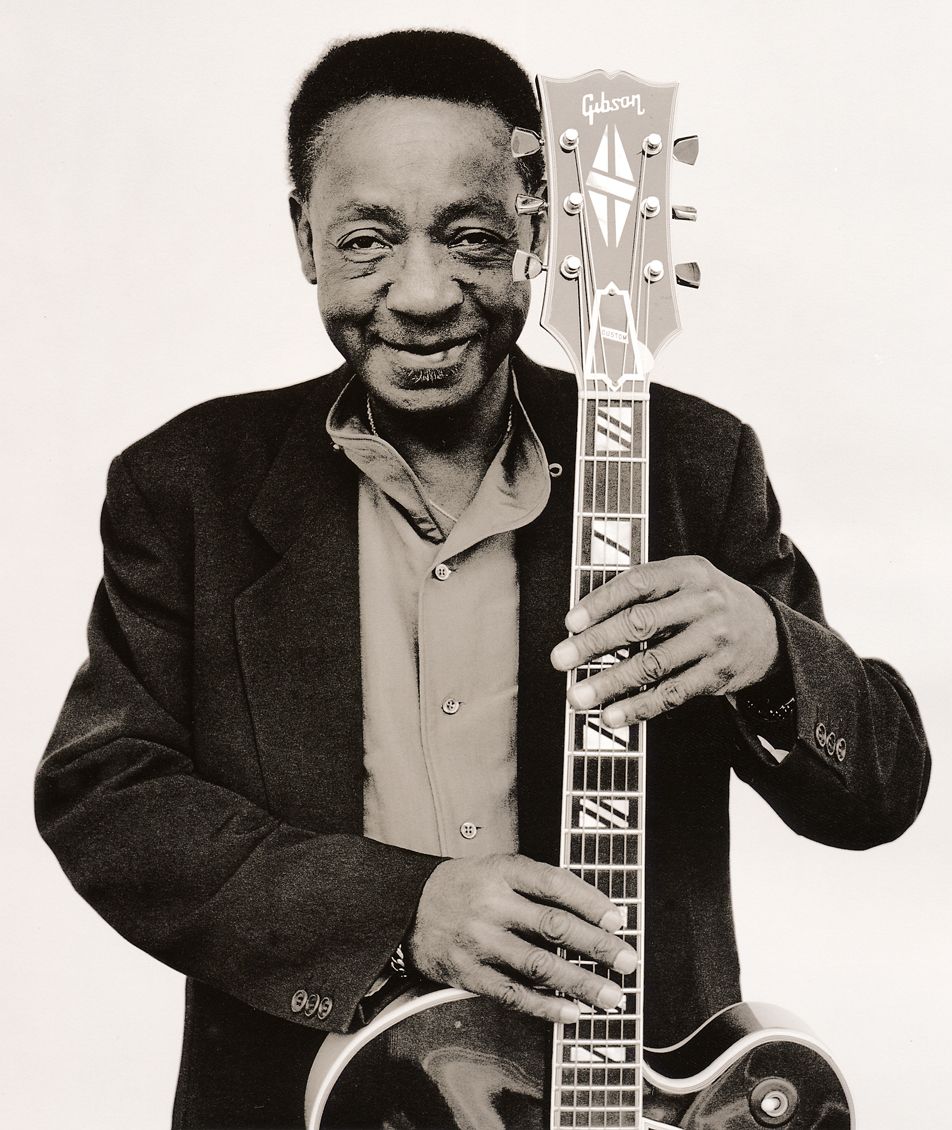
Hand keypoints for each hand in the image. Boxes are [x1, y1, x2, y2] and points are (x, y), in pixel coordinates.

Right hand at [404, 854, 636, 1023]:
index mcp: (502, 871)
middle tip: (628, 961)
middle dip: (597, 946)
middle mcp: (491, 905)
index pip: (554, 884)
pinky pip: (513, 995)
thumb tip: (594, 914)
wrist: (406, 907)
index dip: (590, 901)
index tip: (619, 919)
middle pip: (553, 926)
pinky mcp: (468, 974)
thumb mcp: (498, 868)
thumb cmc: (465, 887)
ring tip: (611, 995)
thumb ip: (538, 885)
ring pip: (539, 965)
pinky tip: (572, 1012)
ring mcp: (479, 941)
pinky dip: (546, 1007)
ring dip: (581, 983)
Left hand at [550, 555, 778, 726]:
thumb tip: (582, 622)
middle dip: (594, 644)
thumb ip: (644, 592)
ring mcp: (713, 640)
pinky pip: (672, 694)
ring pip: (653, 664)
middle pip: (640, 624)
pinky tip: (612, 715)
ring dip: (610, 683)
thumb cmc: (708, 604)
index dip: (600, 602)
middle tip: (560, 659)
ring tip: (577, 696)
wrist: (769, 632)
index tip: (570, 622)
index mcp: (689, 572)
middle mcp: (703, 603)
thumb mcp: (685, 581)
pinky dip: (639, 707)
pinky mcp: (718, 675)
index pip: (637, 583)